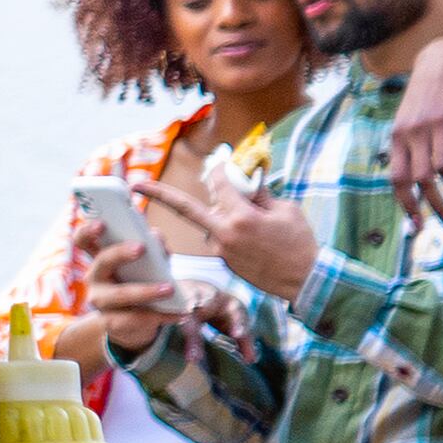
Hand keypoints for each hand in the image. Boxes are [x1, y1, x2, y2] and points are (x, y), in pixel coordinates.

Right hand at [75, 234, 187, 357]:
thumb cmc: (139, 283)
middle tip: (142, 247)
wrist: (134, 322)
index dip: (88, 230)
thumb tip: (156, 238)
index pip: (83, 240)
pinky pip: (136, 318)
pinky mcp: (112, 322)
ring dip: (146, 291)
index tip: (102, 224)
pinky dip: (161, 315)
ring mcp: (100, 302)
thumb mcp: (147, 263)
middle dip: (120, 253)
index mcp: (100, 258)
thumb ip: (153, 247)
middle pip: (102, 262)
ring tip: (170, 289)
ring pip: (120, 294)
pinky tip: (178, 314)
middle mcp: (94, 278)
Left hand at [139, 159, 315, 298]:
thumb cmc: (300, 242)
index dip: (217, 169)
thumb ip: (259, 194)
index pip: (218, 184)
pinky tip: (254, 238)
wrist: (305, 280)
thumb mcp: (285, 210)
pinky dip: (228, 230)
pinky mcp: (223, 262)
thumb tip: (245, 179)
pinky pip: (218, 238)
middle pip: (186, 208)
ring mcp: (220, 250)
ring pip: (209, 222)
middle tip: (136, 184)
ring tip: (256, 223)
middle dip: (159, 195)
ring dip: (221, 214)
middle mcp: (223, 233)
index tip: (216, 162)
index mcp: (240, 217)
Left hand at [390, 31, 442, 234]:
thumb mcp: (408, 122)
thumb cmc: (426, 99)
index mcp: (397, 138)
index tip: (419, 227)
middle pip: (422, 181)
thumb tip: (409, 187)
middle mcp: (412, 133)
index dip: (407, 205)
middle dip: (437, 209)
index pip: (396, 180)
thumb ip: (406, 151)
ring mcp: (436, 124)